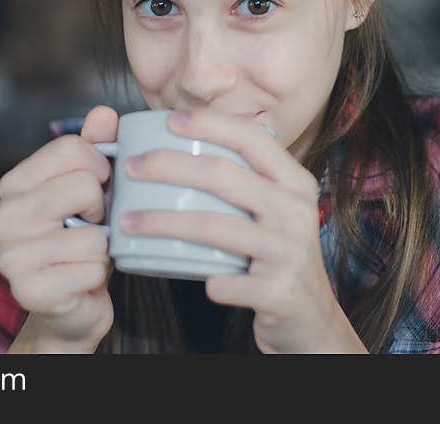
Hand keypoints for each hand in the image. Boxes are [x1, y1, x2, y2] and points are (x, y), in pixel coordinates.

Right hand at [0, 105, 117, 351]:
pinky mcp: (29, 291)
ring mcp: (11, 255)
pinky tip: (81, 278)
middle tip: (91, 225)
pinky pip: (92, 268)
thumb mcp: (91, 189)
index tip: (98, 189)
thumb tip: (104, 113)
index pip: (72, 148)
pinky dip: (97, 274)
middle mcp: (3, 215)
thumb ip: (96, 149)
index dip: (100, 168)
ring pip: (93, 233)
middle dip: (103, 208)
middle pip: (84, 185)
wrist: (71, 303)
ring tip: (85, 253)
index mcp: (14, 184)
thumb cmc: (82, 238)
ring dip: (102, 247)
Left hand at [119, 108, 366, 352]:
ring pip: (215, 227)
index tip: (169, 121)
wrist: (312, 318)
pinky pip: (227, 281)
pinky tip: (180, 274)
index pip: (253, 138)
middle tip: (131, 167)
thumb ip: (248, 178)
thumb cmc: (279, 255)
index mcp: (295, 184)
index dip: (211, 124)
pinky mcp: (278, 292)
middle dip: (169, 166)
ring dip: (163, 222)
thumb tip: (190, 143)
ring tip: (127, 221)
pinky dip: (202, 279)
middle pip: (223, 176)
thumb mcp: (278, 210)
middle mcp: (296, 212)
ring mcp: (288, 252)